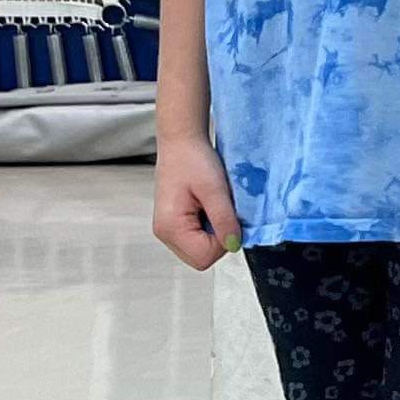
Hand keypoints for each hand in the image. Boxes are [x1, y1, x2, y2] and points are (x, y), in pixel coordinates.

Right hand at [153, 131, 239, 269]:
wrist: (182, 142)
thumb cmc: (194, 160)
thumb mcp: (215, 190)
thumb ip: (224, 220)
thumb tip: (234, 245)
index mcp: (170, 228)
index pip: (204, 257)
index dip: (223, 241)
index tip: (227, 216)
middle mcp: (165, 233)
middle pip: (201, 258)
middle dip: (218, 239)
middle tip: (221, 210)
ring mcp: (168, 229)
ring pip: (200, 249)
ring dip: (214, 232)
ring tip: (213, 205)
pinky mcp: (175, 223)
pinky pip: (198, 237)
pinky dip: (209, 226)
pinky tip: (208, 206)